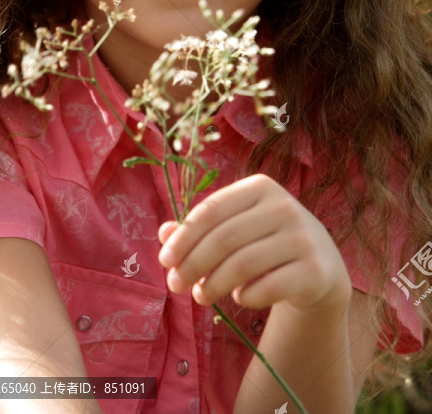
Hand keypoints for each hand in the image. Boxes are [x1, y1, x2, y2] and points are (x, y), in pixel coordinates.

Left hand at [157, 173, 351, 314]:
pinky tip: (238, 297)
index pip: (212, 210)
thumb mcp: (234, 226)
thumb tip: (164, 233)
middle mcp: (284, 206)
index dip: (184, 236)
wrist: (319, 266)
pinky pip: (268, 288)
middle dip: (193, 265)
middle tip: (175, 285)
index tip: (165, 261)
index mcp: (260, 187)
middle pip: (225, 239)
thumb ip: (199, 228)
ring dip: (213, 285)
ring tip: (200, 296)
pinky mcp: (316, 271)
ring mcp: (303, 238)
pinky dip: (245, 296)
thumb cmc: (264, 241)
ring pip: (243, 265)